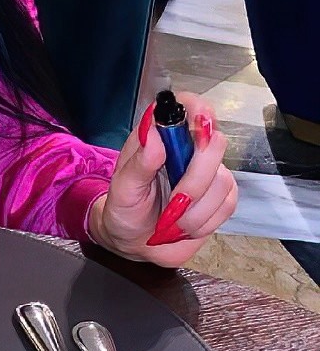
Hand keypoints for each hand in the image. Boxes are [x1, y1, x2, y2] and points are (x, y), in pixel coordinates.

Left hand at [88, 92, 237, 267]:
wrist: (135, 242)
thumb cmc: (125, 209)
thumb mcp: (123, 189)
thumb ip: (138, 163)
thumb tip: (154, 133)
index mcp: (160, 136)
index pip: (186, 107)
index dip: (198, 109)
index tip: (200, 120)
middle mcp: (188, 149)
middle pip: (214, 143)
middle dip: (196, 178)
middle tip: (175, 199)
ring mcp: (208, 172)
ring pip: (222, 181)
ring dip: (195, 209)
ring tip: (170, 219)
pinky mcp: (220, 197)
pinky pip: (226, 205)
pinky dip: (204, 221)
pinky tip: (184, 224)